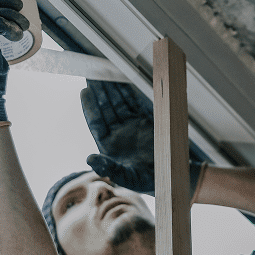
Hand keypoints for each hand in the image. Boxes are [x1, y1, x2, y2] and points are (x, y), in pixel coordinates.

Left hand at [81, 80, 204, 198]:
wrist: (170, 177)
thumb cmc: (146, 181)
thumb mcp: (127, 178)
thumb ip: (109, 168)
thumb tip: (90, 158)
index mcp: (108, 145)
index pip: (96, 122)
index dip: (90, 107)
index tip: (85, 92)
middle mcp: (117, 133)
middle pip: (105, 108)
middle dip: (99, 92)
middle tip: (92, 74)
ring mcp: (130, 126)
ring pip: (118, 103)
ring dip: (111, 89)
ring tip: (104, 73)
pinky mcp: (144, 121)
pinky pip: (133, 104)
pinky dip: (128, 92)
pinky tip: (121, 81)